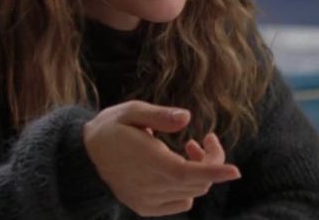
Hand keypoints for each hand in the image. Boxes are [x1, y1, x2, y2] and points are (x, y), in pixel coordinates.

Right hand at [83, 101, 240, 216]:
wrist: (83, 156)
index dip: (214, 170)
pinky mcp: (144, 208)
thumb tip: (187, 118)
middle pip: (198, 181)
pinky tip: (178, 168)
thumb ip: (160, 115)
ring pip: (192, 192)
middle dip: (212, 160)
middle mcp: (148, 186)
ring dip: (200, 172)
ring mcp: (146, 200)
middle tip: (202, 139)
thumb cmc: (111, 127)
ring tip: (189, 147)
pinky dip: (189, 188)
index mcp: (148, 162)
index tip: (235, 171)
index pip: (187, 173)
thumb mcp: (131, 111)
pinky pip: (180, 203)